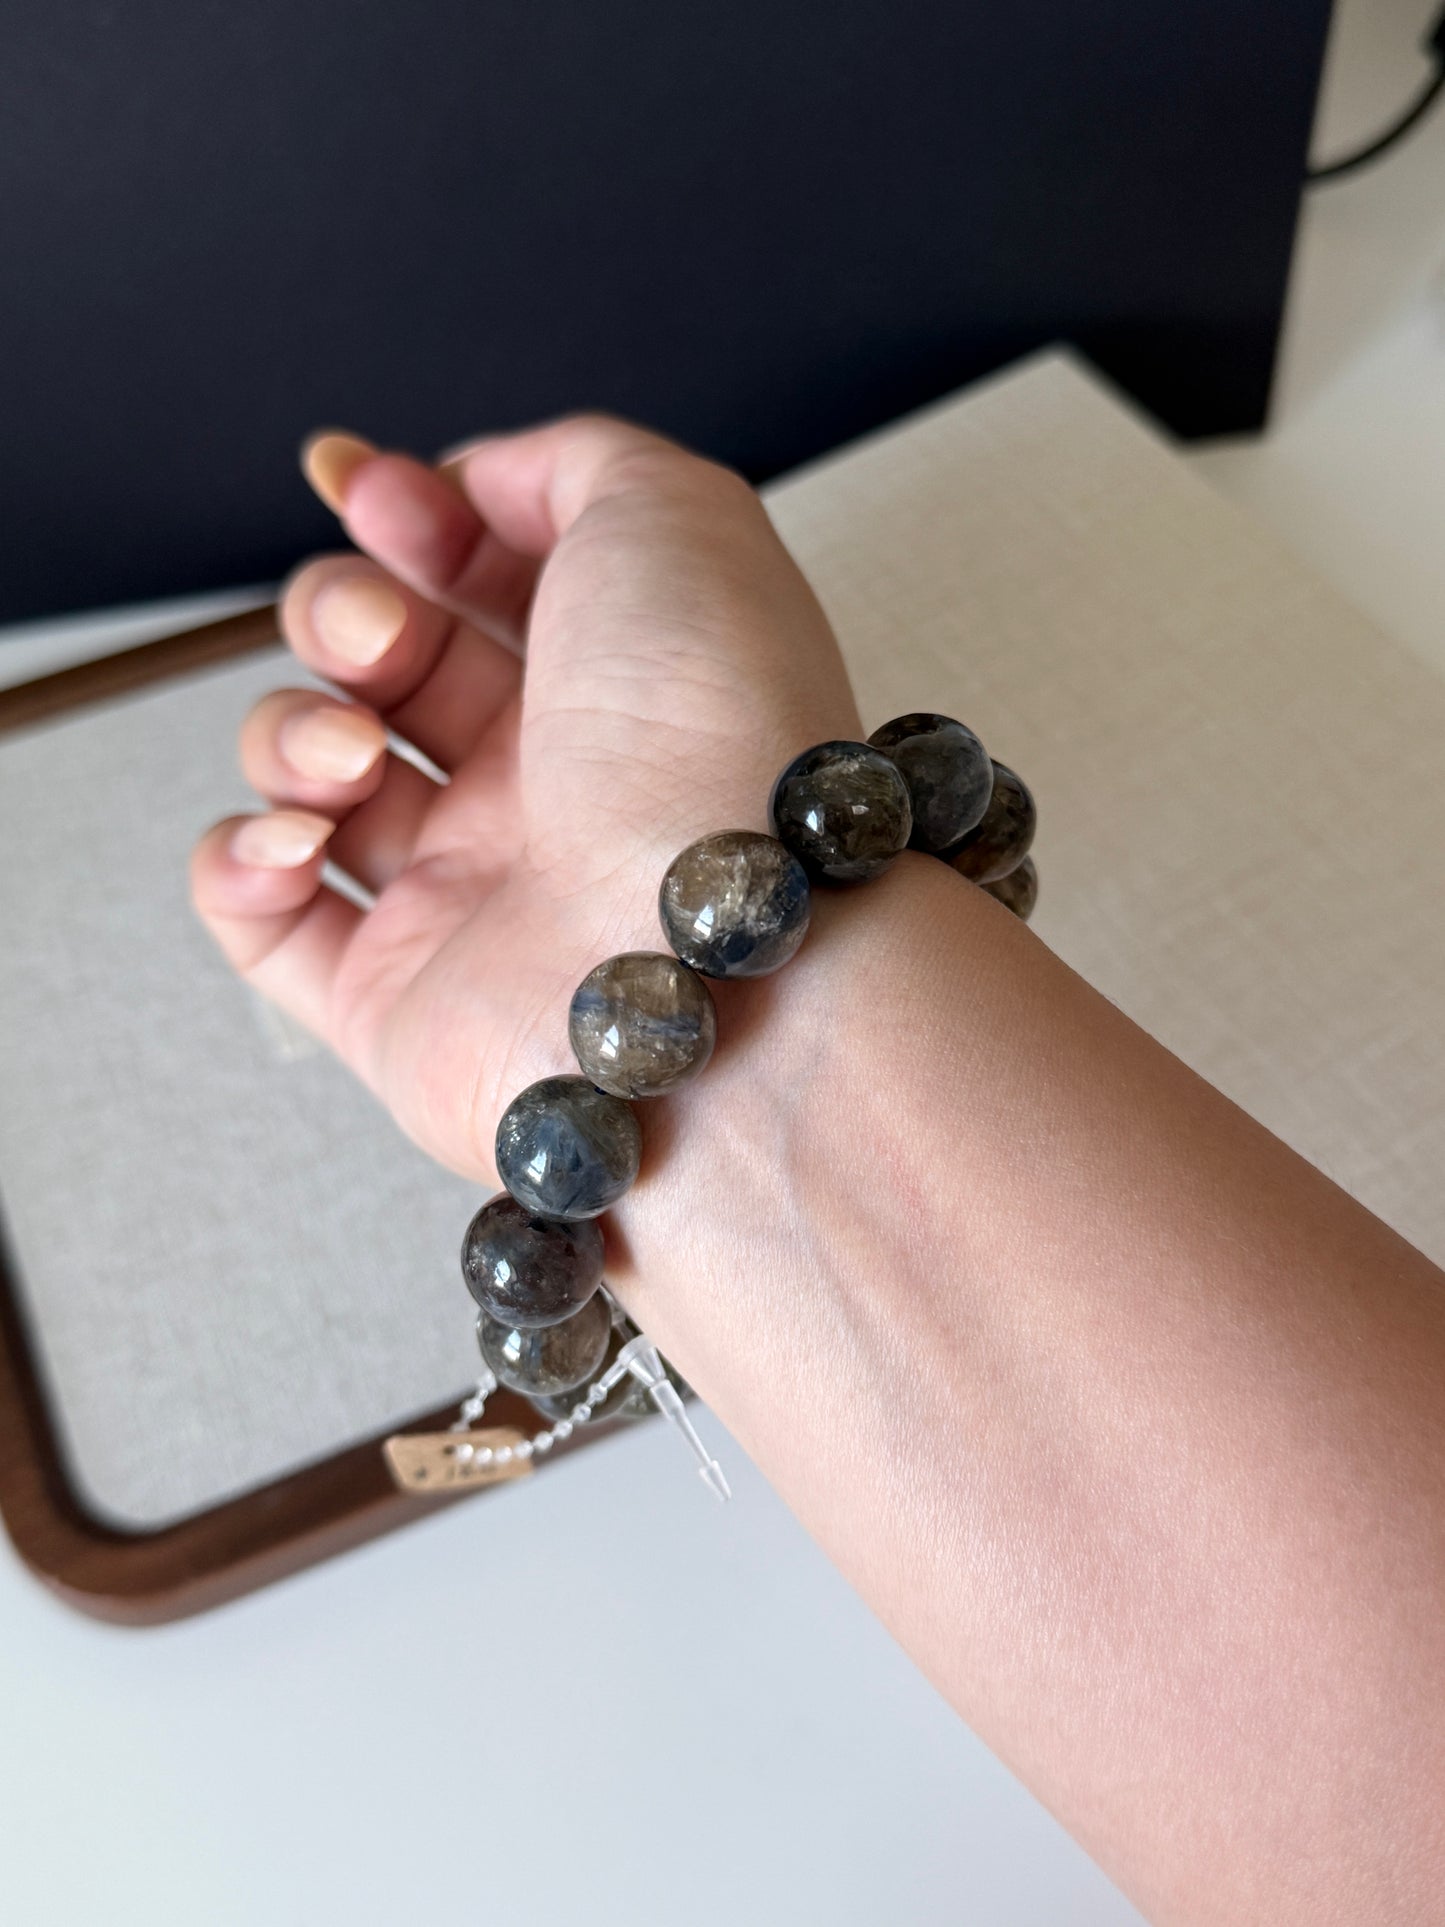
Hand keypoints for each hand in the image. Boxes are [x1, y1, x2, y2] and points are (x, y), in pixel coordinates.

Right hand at [190, 416, 857, 1177]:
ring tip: (351, 755)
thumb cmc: (710, 739)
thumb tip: (472, 481)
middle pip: (379, 662)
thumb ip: (571, 463)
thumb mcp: (673, 517)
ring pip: (311, 774)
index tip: (372, 494)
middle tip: (376, 634)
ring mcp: (465, 890)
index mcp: (608, 674)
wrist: (708, 956)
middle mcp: (541, 781)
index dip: (407, 519)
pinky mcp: (394, 996)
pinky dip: (241, 860)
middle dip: (341, 615)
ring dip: (290, 732)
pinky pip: (263, 917)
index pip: (471, 576)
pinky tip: (297, 838)